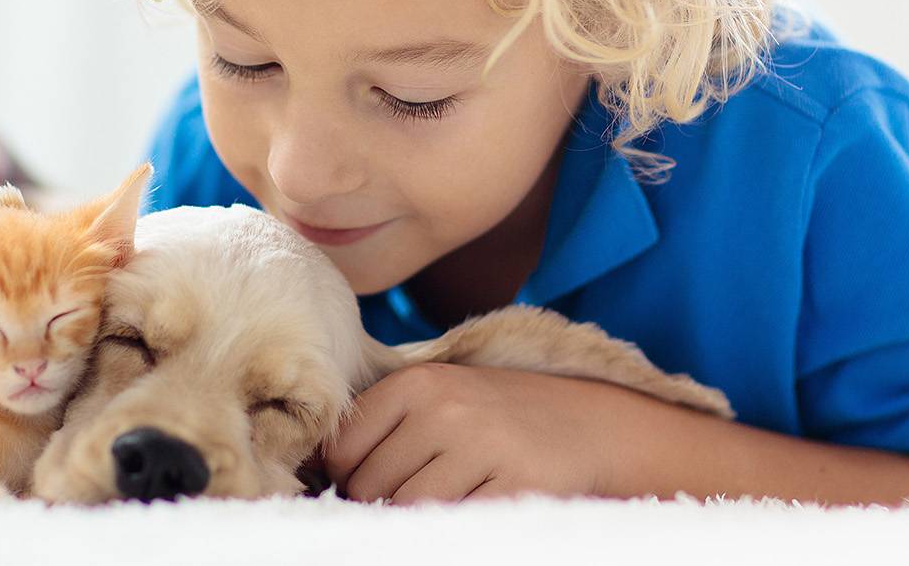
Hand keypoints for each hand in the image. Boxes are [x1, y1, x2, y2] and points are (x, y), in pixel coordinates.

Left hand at [322, 363, 626, 504]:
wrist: (592, 424)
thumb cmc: (498, 417)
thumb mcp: (441, 398)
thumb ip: (383, 426)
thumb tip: (315, 473)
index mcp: (417, 383)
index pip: (342, 450)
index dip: (350, 477)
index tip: (374, 479)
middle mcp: (445, 409)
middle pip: (371, 487)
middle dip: (384, 502)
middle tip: (419, 491)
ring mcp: (483, 446)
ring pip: (409, 511)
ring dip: (420, 517)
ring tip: (450, 496)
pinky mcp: (517, 486)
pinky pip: (457, 525)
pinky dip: (458, 525)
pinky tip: (477, 503)